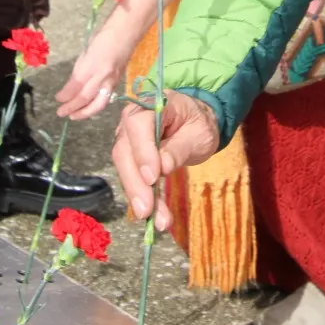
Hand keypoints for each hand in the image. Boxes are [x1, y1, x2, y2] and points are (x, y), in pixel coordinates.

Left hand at [55, 25, 135, 119]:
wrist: (127, 30)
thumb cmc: (104, 35)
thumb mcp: (86, 49)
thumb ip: (80, 68)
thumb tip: (72, 83)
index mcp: (92, 65)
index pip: (76, 85)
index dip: (65, 95)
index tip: (57, 98)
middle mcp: (103, 75)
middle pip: (85, 97)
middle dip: (72, 107)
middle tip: (61, 113)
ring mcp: (112, 80)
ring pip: (98, 103)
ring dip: (85, 112)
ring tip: (74, 116)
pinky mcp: (118, 81)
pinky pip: (106, 97)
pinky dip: (95, 105)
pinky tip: (88, 107)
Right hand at [112, 91, 218, 229]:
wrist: (195, 123)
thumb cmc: (198, 123)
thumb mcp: (199, 134)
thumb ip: (180, 147)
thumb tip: (163, 167)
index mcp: (152, 105)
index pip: (138, 124)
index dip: (142, 151)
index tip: (152, 178)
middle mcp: (132, 120)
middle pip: (125, 151)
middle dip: (135, 183)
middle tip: (147, 210)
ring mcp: (128, 139)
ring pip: (125, 168)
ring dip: (138, 196)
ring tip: (156, 220)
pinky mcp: (130, 158)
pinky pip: (133, 178)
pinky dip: (144, 198)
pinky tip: (156, 217)